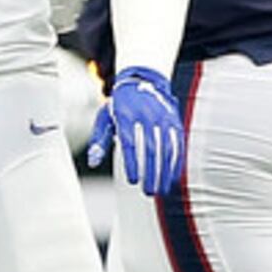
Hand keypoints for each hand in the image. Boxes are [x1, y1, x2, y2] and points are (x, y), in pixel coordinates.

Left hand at [88, 65, 185, 196]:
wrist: (143, 81)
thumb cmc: (120, 105)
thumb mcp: (105, 118)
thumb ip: (99, 140)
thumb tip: (93, 162)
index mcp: (126, 115)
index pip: (129, 143)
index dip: (132, 163)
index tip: (132, 180)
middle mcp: (147, 115)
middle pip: (150, 148)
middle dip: (151, 173)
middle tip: (148, 191)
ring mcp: (163, 117)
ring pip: (166, 148)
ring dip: (165, 171)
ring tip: (161, 189)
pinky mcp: (175, 121)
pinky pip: (178, 144)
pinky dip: (176, 161)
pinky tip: (173, 176)